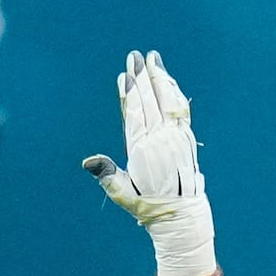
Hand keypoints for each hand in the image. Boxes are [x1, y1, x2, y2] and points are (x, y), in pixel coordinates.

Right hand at [81, 50, 213, 275]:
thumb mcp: (123, 194)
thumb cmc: (148, 208)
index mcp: (143, 152)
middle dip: (142, 78)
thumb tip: (89, 162)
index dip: (130, 94)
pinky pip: (180, 113)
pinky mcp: (186, 143)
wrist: (182, 219)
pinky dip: (175, 95)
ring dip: (161, 80)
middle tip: (135, 56)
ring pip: (168, 104)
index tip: (125, 74)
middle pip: (151, 103)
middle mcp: (161, 142)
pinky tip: (170, 83)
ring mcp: (176, 141)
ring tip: (154, 59)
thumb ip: (108, 176)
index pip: (135, 116)